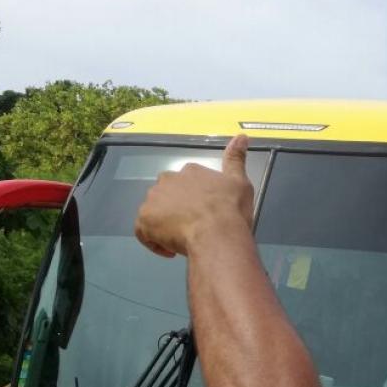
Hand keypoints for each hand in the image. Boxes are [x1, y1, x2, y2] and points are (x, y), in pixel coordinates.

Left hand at [134, 135, 253, 257]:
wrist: (217, 233)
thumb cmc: (231, 210)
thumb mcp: (240, 182)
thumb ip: (236, 159)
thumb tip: (241, 136)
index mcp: (190, 171)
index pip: (187, 183)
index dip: (195, 200)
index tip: (205, 213)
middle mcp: (168, 180)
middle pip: (168, 195)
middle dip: (176, 210)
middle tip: (193, 227)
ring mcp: (153, 199)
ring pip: (155, 212)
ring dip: (165, 225)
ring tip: (183, 240)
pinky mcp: (144, 220)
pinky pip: (144, 233)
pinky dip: (155, 242)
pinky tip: (171, 250)